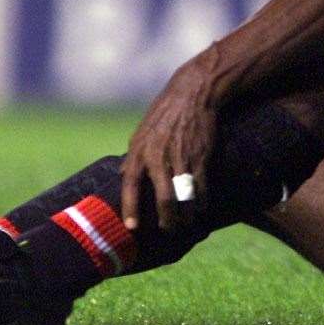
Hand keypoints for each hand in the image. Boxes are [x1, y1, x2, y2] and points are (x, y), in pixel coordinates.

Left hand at [120, 57, 219, 230]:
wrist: (192, 94)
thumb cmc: (164, 114)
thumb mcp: (141, 131)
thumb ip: (132, 155)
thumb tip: (120, 174)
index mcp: (140, 151)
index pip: (130, 184)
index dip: (130, 207)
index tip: (132, 227)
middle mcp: (159, 157)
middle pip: (164, 198)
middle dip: (167, 219)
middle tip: (168, 230)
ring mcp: (182, 158)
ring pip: (185, 197)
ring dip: (187, 215)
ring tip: (186, 222)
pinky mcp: (201, 156)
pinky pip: (202, 187)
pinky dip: (202, 201)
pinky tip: (201, 208)